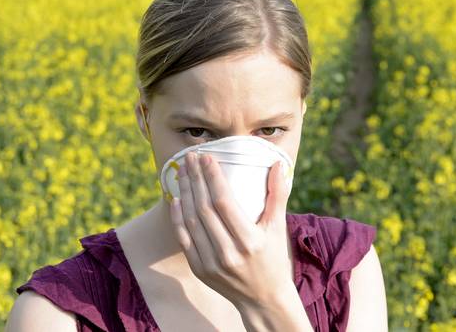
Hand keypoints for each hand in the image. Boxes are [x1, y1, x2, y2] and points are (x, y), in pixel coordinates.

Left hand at [169, 151, 293, 307]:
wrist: (263, 298)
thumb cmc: (273, 257)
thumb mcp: (278, 227)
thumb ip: (278, 194)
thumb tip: (277, 164)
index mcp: (250, 240)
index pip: (224, 202)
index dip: (213, 178)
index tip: (207, 158)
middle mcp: (228, 253)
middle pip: (204, 208)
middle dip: (195, 179)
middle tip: (190, 157)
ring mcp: (211, 263)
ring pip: (191, 221)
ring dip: (184, 192)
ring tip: (183, 171)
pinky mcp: (200, 269)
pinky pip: (184, 238)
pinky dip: (178, 218)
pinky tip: (177, 198)